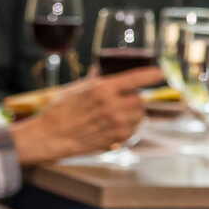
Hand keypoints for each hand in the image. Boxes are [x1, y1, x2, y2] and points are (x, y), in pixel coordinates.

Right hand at [11, 69, 151, 165]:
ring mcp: (115, 123)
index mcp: (102, 89)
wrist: (49, 137)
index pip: (136, 78)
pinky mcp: (116, 138)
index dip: (151, 75)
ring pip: (139, 114)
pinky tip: (114, 126)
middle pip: (139, 98)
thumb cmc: (59, 111)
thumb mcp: (74, 89)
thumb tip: (101, 69)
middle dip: (132, 99)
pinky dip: (128, 127)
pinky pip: (134, 129)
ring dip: (133, 113)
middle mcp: (112, 105)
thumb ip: (93, 80)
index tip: (159, 73)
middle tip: (121, 101)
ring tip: (117, 115)